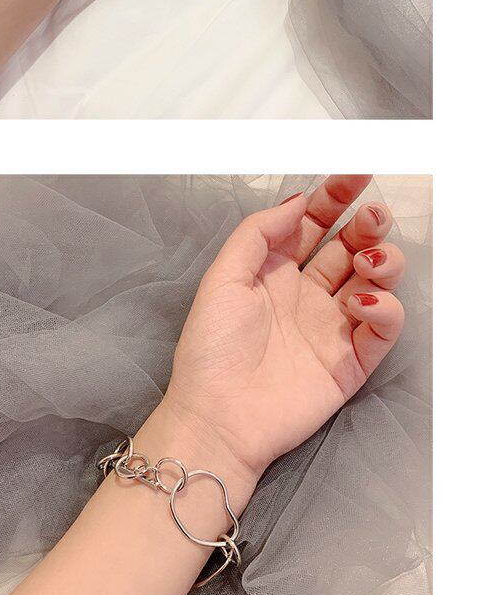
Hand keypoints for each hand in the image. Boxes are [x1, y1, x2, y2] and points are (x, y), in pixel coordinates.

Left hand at [162, 176, 404, 488]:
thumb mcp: (223, 278)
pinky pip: (382, 328)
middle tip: (371, 216)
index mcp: (275, 272)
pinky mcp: (350, 362)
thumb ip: (259, 234)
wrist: (217, 418)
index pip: (313, 224)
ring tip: (367, 262)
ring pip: (374, 282)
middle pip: (350, 247)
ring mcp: (330, 327)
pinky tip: (366, 301)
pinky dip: (385, 309)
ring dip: (381, 262)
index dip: (334, 198)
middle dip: (366, 226)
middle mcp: (306, 295)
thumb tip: (298, 201)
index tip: (354, 176)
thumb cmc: (210, 352)